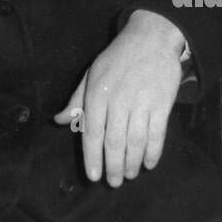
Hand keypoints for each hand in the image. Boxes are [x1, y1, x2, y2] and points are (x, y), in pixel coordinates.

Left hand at [53, 10, 184, 186]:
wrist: (151, 38)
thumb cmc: (117, 59)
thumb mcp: (90, 75)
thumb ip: (76, 101)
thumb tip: (59, 121)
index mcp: (96, 95)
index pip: (92, 134)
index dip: (92, 158)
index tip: (94, 176)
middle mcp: (117, 101)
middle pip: (114, 142)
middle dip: (113, 166)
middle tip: (113, 182)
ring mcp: (141, 102)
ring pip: (135, 141)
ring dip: (132, 163)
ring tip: (129, 175)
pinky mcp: (162, 103)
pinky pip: (157, 134)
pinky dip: (153, 152)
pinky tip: (148, 163)